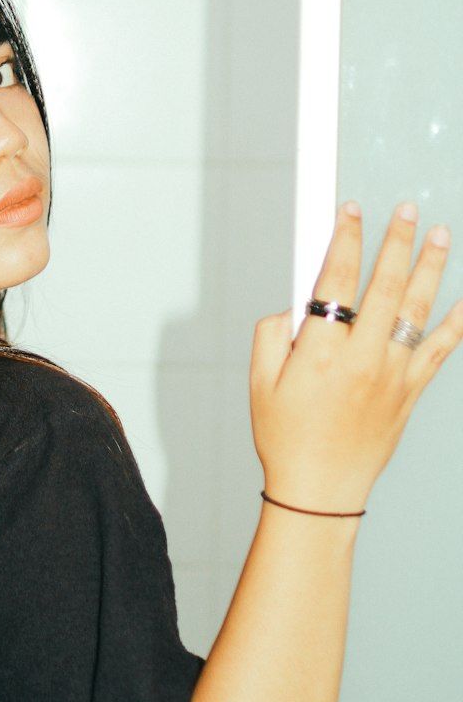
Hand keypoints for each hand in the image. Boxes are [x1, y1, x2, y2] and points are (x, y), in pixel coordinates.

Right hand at [249, 202, 462, 513]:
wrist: (321, 491)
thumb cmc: (286, 438)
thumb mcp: (259, 382)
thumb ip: (272, 334)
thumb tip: (294, 304)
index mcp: (320, 353)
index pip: (337, 280)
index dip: (345, 239)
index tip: (351, 211)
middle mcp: (362, 360)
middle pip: (385, 286)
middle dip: (396, 241)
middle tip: (407, 210)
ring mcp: (392, 376)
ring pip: (417, 311)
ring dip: (430, 269)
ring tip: (440, 235)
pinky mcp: (410, 393)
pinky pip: (440, 351)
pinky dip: (456, 324)